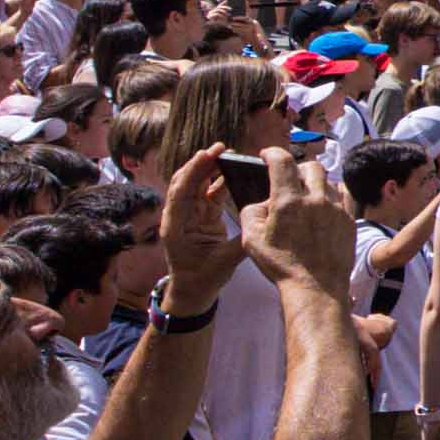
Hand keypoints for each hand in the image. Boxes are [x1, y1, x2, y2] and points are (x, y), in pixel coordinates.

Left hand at [158, 144, 246, 305]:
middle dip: (202, 162)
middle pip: (186, 181)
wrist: (192, 292)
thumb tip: (263, 220)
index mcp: (176, 226)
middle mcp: (179, 215)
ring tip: (229, 154)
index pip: (182, 191)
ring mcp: (190, 214)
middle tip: (221, 148)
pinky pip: (209, 192)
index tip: (209, 154)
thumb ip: (243, 241)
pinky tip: (233, 172)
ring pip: (197, 184)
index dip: (195, 171)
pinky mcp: (201, 215)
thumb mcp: (223, 263)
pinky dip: (219, 181)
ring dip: (210, 169)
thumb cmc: (202, 280)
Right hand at [244, 162, 358, 289]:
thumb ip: (251, 211)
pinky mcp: (349, 220)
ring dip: (315, 183)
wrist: (316, 288)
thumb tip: (264, 201)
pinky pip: (343, 196)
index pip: (281, 161)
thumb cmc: (281, 266)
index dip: (272, 153)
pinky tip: (323, 206)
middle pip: (310, 166)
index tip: (267, 155)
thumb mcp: (251, 239)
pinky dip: (331, 195)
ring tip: (306, 197)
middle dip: (296, 168)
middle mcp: (315, 199)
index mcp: (288, 201)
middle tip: (288, 179)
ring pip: (328, 181)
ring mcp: (336, 209)